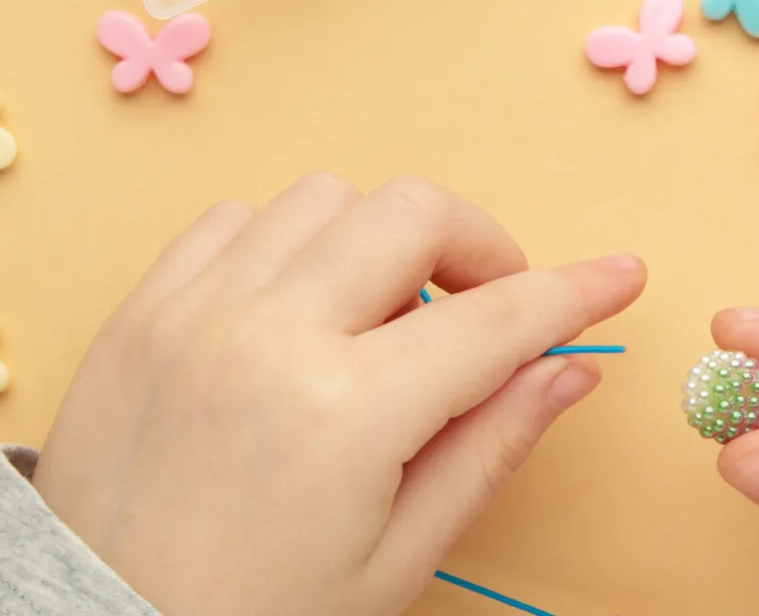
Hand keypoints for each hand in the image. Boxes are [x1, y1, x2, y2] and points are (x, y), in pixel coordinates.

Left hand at [31, 175, 645, 615]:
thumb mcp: (395, 559)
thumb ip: (489, 448)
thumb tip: (567, 370)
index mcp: (346, 414)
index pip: (496, 318)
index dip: (574, 292)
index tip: (618, 275)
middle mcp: (269, 336)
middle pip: (412, 211)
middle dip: (476, 246)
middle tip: (485, 308)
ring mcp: (194, 311)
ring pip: (324, 198)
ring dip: (377, 241)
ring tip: (381, 318)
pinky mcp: (140, 309)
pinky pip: (234, 220)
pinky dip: (287, 245)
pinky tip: (299, 311)